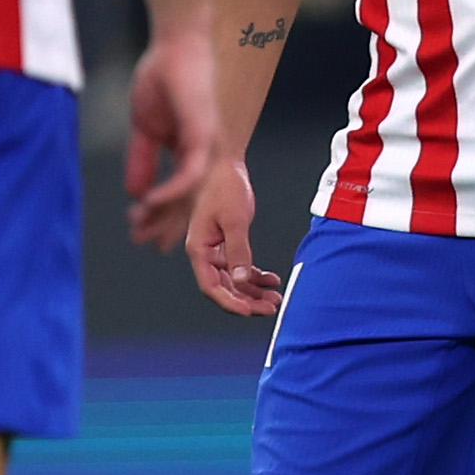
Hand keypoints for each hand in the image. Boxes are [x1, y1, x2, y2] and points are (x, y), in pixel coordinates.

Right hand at [122, 24, 225, 250]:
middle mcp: (204, 155)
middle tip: (143, 243)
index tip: (140, 234)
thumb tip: (134, 192)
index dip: (160, 215)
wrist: (173, 45)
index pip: (178, 194)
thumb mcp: (145, 129)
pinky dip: (170, 190)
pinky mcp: (204, 135)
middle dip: (164, 225)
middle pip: (188, 200)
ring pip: (191, 193)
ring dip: (164, 213)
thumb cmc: (161, 78)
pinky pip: (190, 173)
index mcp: (190, 153)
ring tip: (141, 226)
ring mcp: (208, 147)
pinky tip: (149, 202)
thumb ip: (141, 161)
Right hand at [186, 159, 282, 315]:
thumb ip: (238, 251)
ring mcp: (215, 249)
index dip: (230, 302)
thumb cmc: (224, 186)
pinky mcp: (226, 242)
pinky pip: (240, 266)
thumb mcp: (234, 220)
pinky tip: (272, 280)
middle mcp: (204, 252)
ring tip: (276, 297)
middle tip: (272, 307)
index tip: (250, 311)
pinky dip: (256, 275)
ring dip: (253, 291)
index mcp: (198, 249)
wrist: (225, 163)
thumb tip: (242, 280)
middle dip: (248, 300)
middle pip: (224, 287)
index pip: (211, 286)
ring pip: (234, 279)